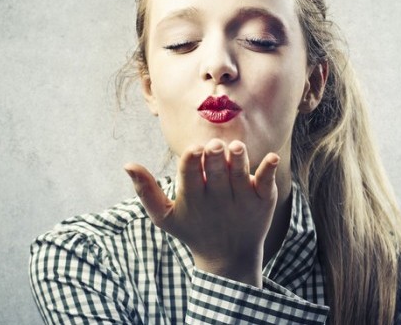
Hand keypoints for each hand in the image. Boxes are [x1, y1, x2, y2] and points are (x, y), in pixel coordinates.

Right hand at [124, 139, 279, 286]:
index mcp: (193, 199)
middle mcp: (218, 200)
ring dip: (239, 160)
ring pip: (240, 176)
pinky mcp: (262, 201)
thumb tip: (127, 164)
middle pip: (217, 175)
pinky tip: (273, 158)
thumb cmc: (192, 228)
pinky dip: (268, 171)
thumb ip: (146, 191)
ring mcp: (242, 201)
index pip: (190, 177)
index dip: (192, 163)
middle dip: (216, 158)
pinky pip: (266, 184)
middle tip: (214, 145)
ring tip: (236, 147)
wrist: (228, 256)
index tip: (193, 150)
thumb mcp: (164, 216)